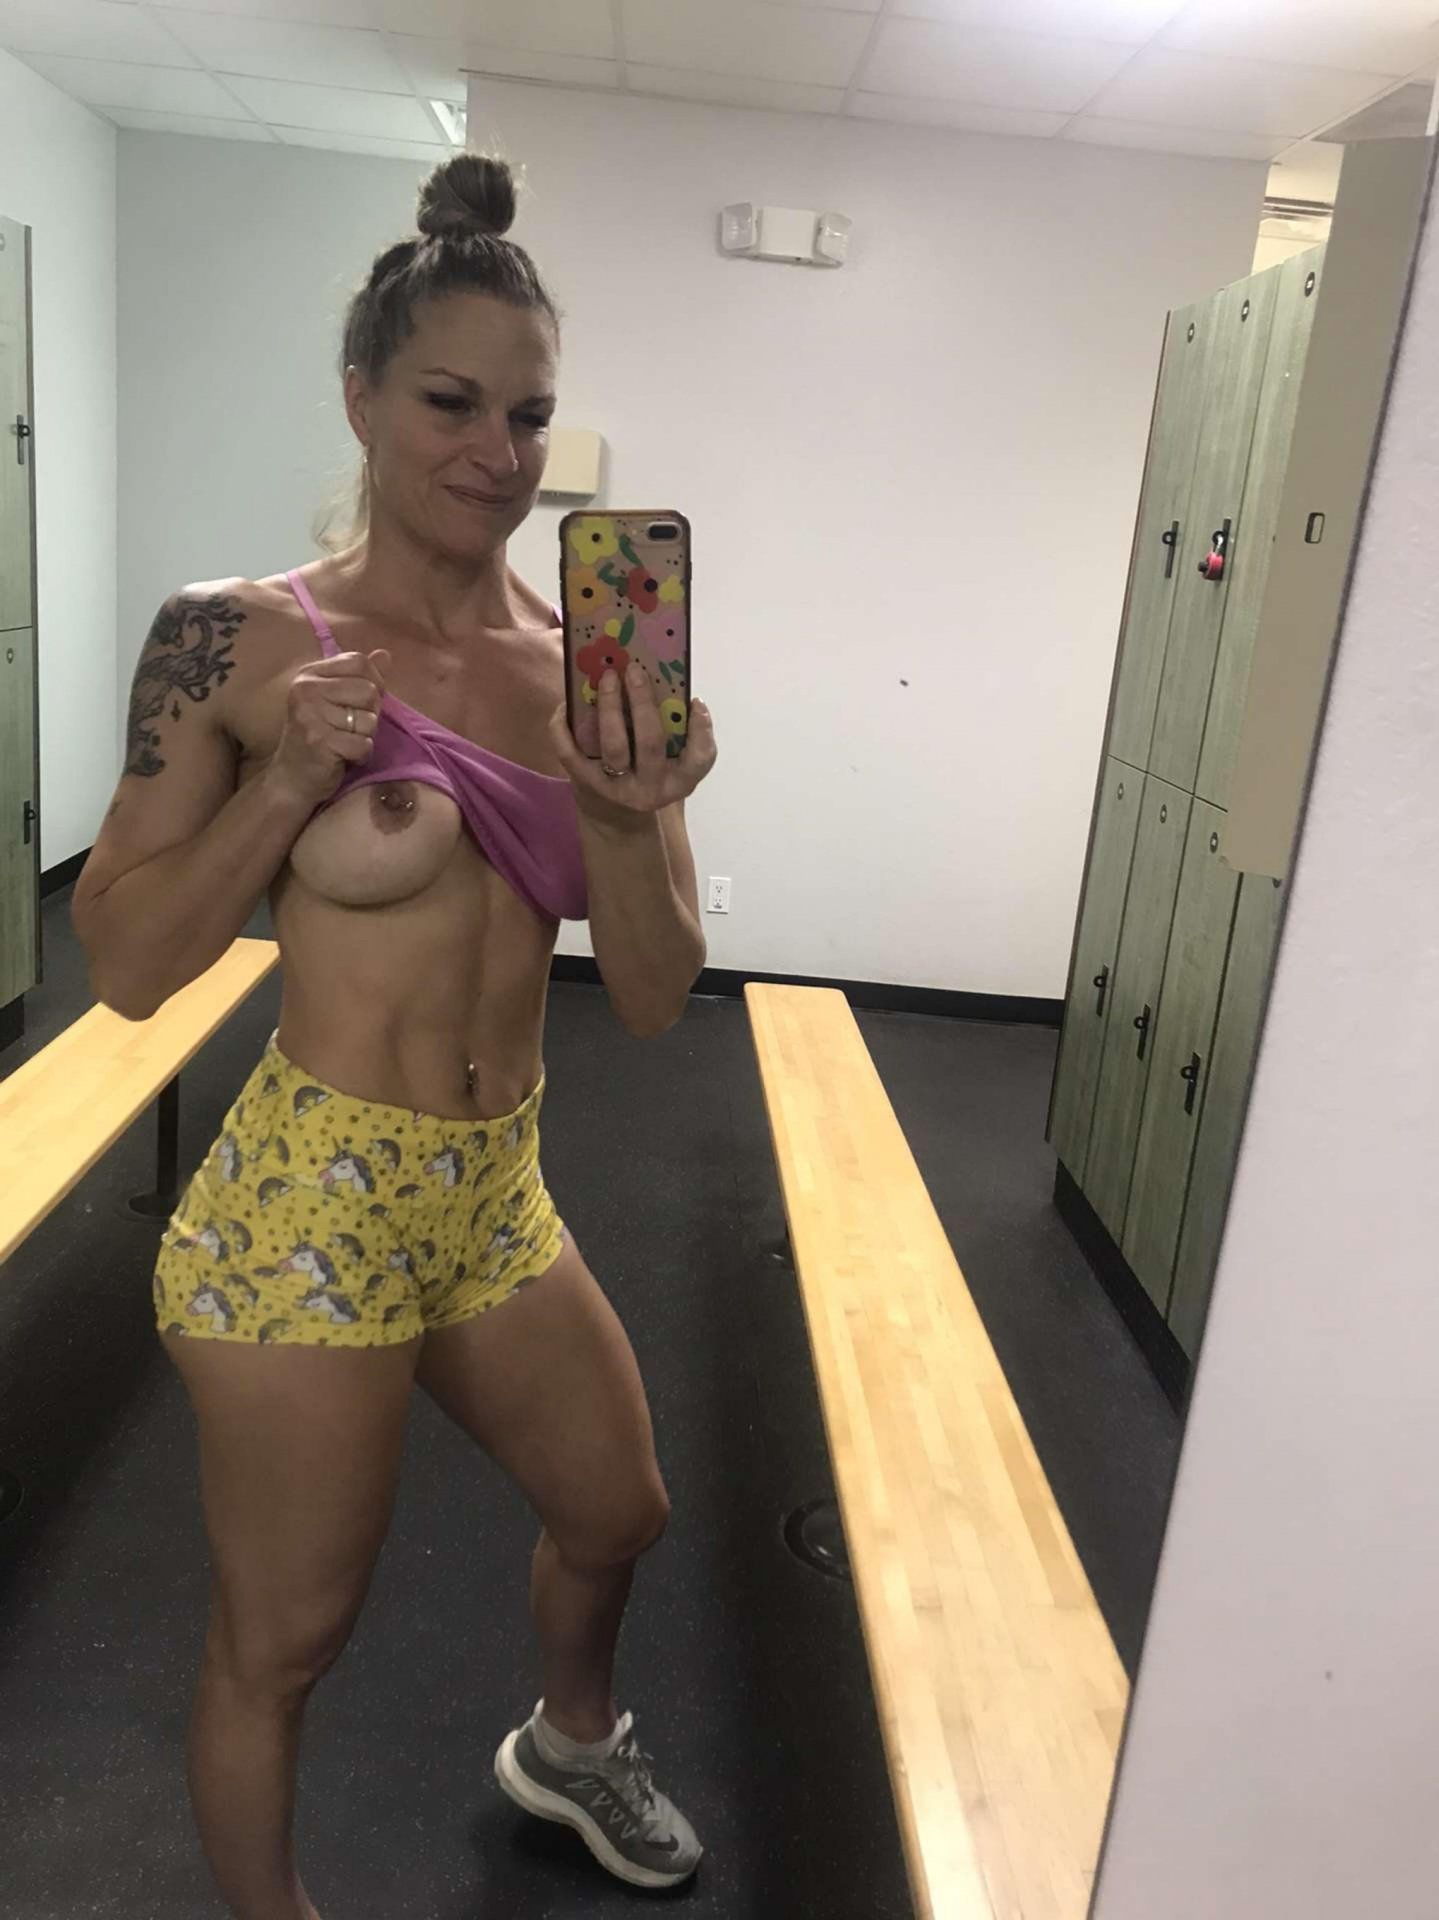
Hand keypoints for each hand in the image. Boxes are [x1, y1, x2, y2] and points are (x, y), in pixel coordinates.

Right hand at [266, 649, 390, 806]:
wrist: (291, 778)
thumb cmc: (318, 737)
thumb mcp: (336, 701)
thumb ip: (362, 678)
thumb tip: (386, 655)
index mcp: (310, 674)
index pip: (359, 662)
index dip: (374, 682)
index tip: (364, 703)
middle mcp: (306, 689)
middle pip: (368, 691)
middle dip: (369, 714)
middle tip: (350, 728)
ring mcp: (310, 715)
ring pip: (369, 720)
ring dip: (364, 737)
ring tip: (343, 742)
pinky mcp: (319, 741)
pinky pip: (363, 744)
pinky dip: (360, 755)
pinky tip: (343, 756)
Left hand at [549, 663, 716, 823]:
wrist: (615, 814)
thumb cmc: (649, 772)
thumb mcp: (674, 762)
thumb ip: (682, 733)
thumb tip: (682, 695)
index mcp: (678, 781)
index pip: (700, 760)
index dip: (701, 730)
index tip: (695, 702)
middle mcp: (649, 789)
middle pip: (650, 743)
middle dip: (643, 702)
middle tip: (634, 670)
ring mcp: (615, 787)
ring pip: (613, 746)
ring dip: (610, 707)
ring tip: (607, 677)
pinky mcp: (585, 782)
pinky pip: (571, 752)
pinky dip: (564, 726)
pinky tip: (567, 704)